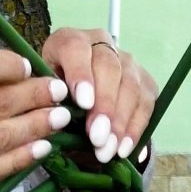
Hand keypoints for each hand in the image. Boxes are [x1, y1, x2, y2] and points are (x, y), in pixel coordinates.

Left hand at [42, 28, 158, 163]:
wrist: (76, 95)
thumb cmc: (55, 94)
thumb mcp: (44, 93)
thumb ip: (50, 102)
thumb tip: (58, 121)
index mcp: (69, 41)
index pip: (76, 49)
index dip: (81, 75)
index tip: (83, 103)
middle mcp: (102, 44)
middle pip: (110, 69)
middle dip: (104, 107)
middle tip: (97, 138)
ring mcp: (128, 62)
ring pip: (131, 87)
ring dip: (120, 123)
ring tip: (108, 150)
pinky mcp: (145, 81)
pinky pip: (146, 104)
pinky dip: (136, 129)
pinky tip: (125, 150)